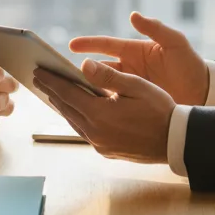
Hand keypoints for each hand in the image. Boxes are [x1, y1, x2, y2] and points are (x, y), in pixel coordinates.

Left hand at [33, 60, 175, 163]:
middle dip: (52, 91)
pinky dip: (75, 117)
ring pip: (73, 121)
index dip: (52, 80)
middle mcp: (96, 132)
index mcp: (100, 114)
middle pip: (66, 108)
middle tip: (38, 78)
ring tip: (52, 92)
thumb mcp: (136, 86)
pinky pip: (83, 131)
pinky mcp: (106, 150)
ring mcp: (100, 144)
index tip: (38, 70)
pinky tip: (74, 110)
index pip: (68, 93)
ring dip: (61, 105)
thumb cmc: (159, 110)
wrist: (175, 141)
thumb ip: (108, 75)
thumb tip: (83, 64)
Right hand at [69, 12, 209, 104]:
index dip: (88, 44)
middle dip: (78, 69)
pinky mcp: (134, 104)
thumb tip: (133, 15)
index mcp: (134, 51)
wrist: (205, 93)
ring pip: (100, 88)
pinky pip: (110, 105)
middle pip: (97, 68)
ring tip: (64, 94)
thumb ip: (156, 28)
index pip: (106, 45)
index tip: (71, 46)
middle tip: (57, 71)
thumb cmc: (190, 65)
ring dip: (84, 90)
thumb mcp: (175, 43)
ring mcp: (130, 87)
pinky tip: (85, 113)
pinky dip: (97, 108)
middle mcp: (128, 68)